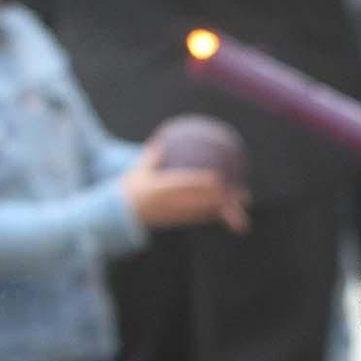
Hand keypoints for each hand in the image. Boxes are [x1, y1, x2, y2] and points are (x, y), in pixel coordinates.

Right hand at [121, 141, 250, 232]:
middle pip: (201, 202)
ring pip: (204, 212)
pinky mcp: (177, 222)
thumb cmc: (129, 188)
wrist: (118, 216)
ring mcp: (175, 215)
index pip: (185, 185)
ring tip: (242, 202)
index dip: (202, 183)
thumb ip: (153, 155)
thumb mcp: (138, 170)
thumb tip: (165, 139)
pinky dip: (214, 213)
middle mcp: (170, 204)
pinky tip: (228, 208)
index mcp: (160, 189)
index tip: (219, 178)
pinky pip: (199, 217)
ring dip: (224, 209)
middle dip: (223, 200)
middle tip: (242, 193)